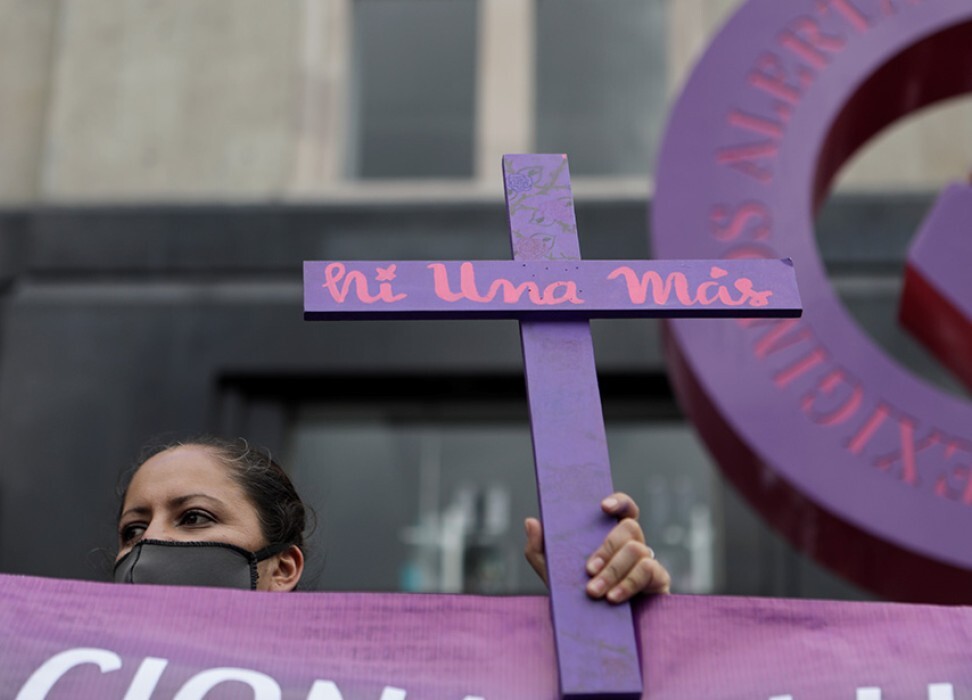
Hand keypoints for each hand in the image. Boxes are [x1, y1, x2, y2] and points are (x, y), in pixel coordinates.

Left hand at [524, 492, 670, 602]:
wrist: (596, 632)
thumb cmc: (576, 596)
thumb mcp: (552, 573)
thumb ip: (539, 548)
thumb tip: (531, 521)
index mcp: (610, 535)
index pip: (622, 508)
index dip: (618, 501)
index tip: (602, 506)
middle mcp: (632, 543)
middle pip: (629, 527)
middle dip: (607, 549)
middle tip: (588, 570)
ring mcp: (647, 560)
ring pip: (638, 549)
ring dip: (614, 570)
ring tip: (595, 592)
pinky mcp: (658, 580)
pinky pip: (649, 570)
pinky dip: (629, 583)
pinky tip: (613, 598)